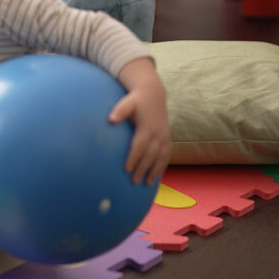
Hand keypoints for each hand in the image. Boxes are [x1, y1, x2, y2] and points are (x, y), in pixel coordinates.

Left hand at [112, 57, 170, 184]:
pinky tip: (156, 176)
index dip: (134, 158)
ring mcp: (165, 137)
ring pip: (161, 158)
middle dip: (142, 169)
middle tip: (133, 181)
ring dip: (154, 171)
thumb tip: (111, 119)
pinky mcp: (168, 138)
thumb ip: (120, 110)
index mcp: (147, 127)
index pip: (140, 146)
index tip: (126, 169)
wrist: (153, 94)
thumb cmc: (136, 100)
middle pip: (150, 155)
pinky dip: (162, 166)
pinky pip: (167, 155)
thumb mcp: (127, 102)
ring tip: (146, 184)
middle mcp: (158, 134)